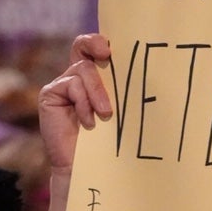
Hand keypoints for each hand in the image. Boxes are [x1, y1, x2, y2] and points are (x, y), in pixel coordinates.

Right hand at [37, 34, 112, 210]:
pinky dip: (83, 102)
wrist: (93, 170)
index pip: (99, 48)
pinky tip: (89, 122)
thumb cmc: (115, 142)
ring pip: (82, 70)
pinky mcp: (51, 96)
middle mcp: (79, 78)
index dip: (103, 40)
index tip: (115, 46)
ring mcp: (63, 86)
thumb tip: (161, 69)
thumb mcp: (125, 111)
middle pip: (82, 46)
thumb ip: (129, 90)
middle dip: (94, 44)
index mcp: (99, 78)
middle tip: (106, 53)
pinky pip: (69, 86)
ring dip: (97, 91)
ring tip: (106, 115)